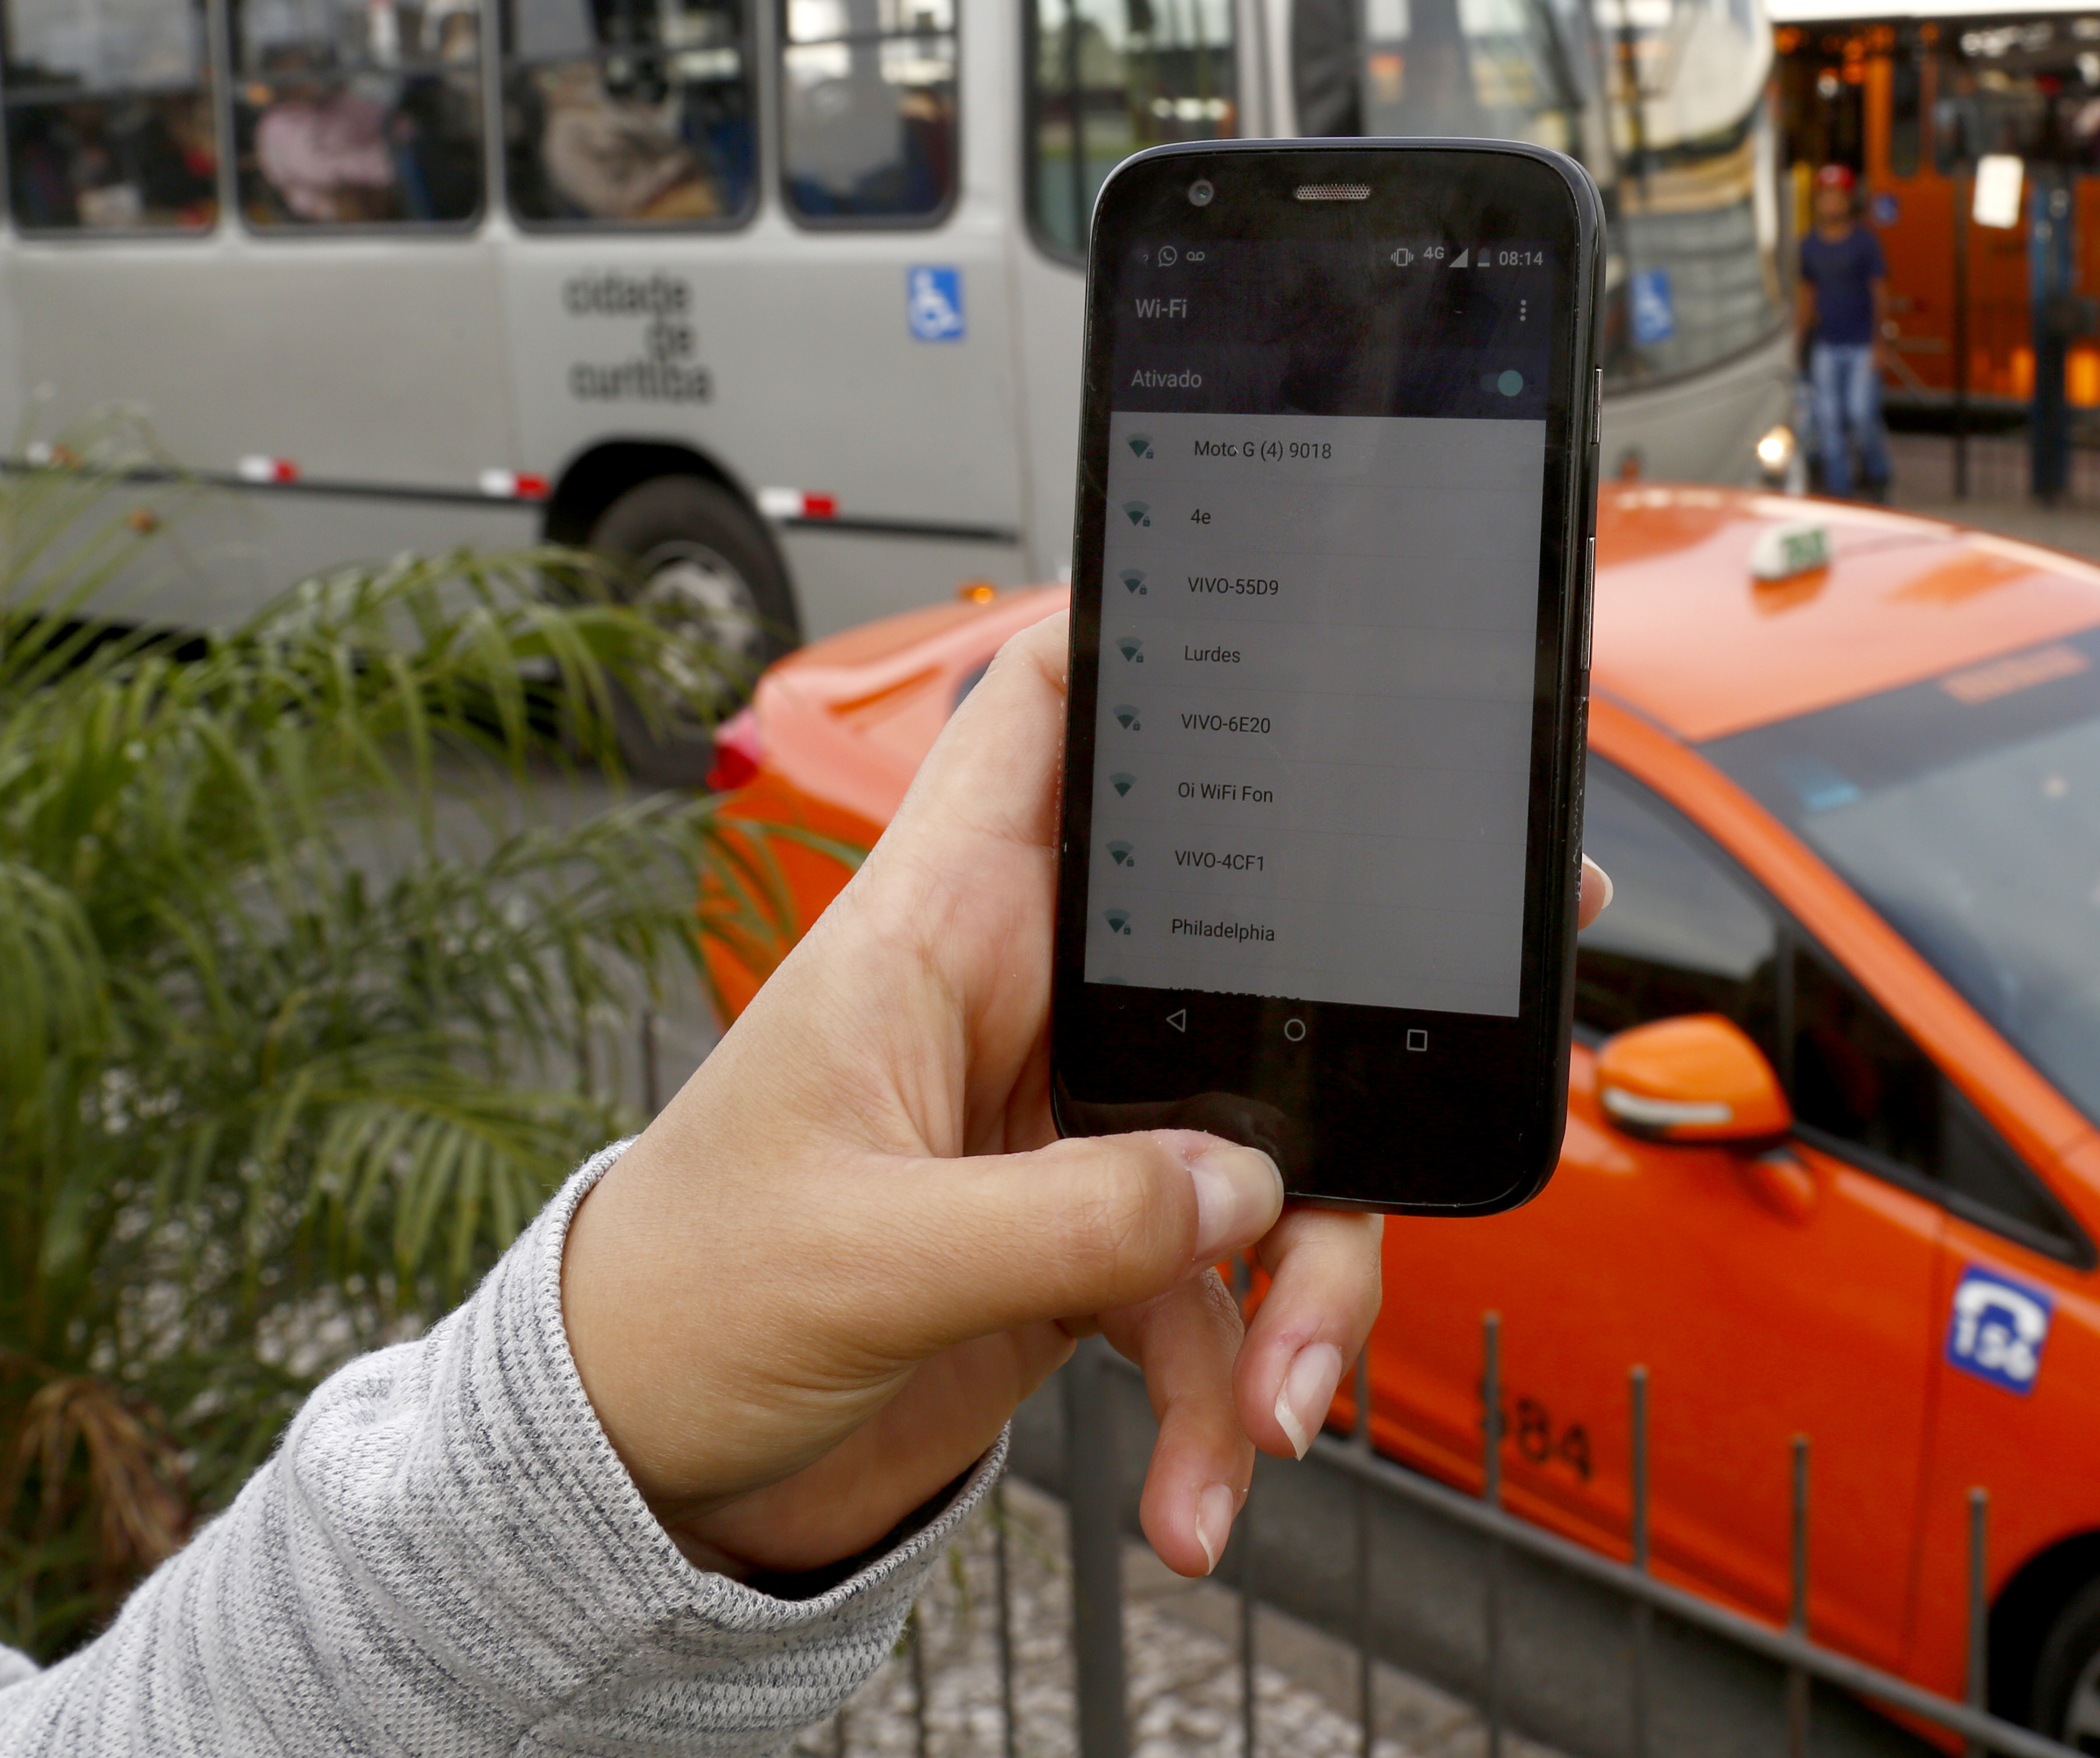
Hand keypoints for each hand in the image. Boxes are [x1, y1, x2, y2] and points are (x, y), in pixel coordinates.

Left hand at [561, 610, 1610, 1581]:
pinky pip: (1218, 1291)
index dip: (1146, 636)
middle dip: (1351, 1050)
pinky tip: (1209, 1481)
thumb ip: (1061, 1221)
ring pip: (1263, 1153)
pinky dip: (1232, 1389)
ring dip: (1302, 1287)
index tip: (1286, 619)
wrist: (645, 1475)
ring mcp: (1070, 1126)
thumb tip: (1241, 1189)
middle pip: (1236, 966)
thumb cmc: (678, 1305)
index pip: (1039, 717)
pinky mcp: (1091, 1241)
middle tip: (1454, 1082)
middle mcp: (1022, 1004)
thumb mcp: (862, 1257)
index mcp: (936, 929)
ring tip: (1279, 1405)